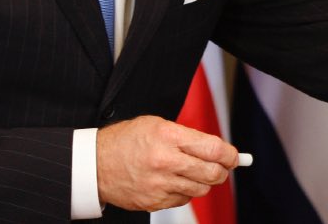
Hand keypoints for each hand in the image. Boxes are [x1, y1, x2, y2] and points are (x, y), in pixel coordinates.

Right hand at [97, 115, 239, 210]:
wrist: (93, 164)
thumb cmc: (126, 141)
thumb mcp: (158, 125)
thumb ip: (188, 136)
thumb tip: (218, 149)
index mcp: (168, 137)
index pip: (213, 149)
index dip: (230, 155)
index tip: (234, 157)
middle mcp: (165, 162)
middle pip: (212, 173)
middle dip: (223, 171)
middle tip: (222, 167)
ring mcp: (158, 184)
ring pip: (201, 189)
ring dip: (205, 182)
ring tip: (196, 173)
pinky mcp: (153, 202)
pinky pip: (183, 199)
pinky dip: (186, 191)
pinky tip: (175, 181)